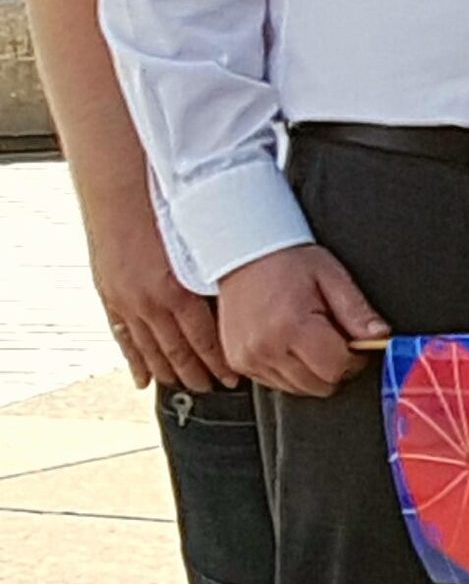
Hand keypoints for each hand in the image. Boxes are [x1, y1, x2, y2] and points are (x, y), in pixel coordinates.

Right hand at [86, 215, 236, 390]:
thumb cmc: (167, 212)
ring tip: (187, 386)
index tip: (235, 378)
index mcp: (180, 290)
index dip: (221, 362)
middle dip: (199, 374)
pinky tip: (144, 380)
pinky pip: (125, 338)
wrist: (122, 195)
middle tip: (216, 388)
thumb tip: (241, 302)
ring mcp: (129, 303)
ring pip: (152, 350)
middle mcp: (153, 302)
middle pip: (180, 351)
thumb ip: (217, 277)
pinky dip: (136, 361)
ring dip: (170, 372)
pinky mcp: (111, 298)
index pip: (207, 340)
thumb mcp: (203, 244)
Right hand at [216, 245, 386, 397]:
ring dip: (311, 371)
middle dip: (334, 367)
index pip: (336, 369)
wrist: (243, 254)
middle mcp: (265, 348)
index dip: (355, 359)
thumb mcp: (332, 277)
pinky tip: (289, 346)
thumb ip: (358, 311)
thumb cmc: (287, 262)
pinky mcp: (238, 363)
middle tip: (333, 339)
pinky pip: (274, 383)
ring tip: (308, 338)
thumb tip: (379, 337)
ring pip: (297, 388)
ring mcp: (248, 359)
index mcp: (291, 327)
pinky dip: (288, 372)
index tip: (356, 346)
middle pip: (318, 385)